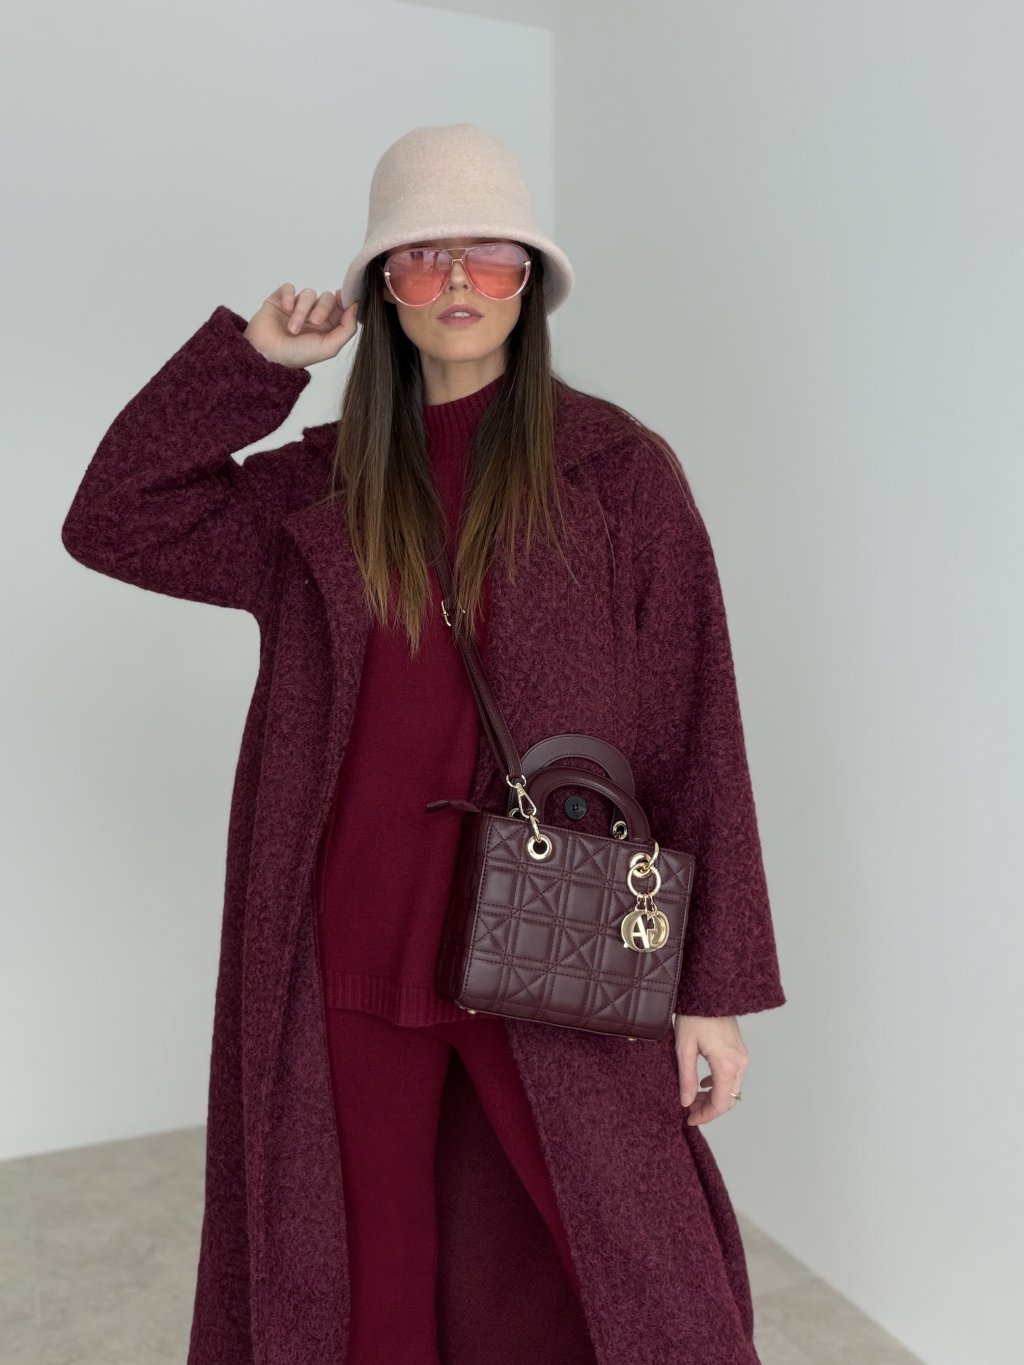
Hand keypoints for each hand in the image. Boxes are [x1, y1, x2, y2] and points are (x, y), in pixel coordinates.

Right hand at [243, 283, 358, 368]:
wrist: (267, 355)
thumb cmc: (298, 355)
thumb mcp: (329, 347)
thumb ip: (347, 328)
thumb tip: (356, 305)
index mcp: (327, 327)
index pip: (341, 307)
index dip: (344, 301)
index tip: (343, 299)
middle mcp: (312, 316)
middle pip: (327, 298)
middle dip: (323, 308)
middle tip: (314, 322)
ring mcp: (296, 307)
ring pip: (308, 294)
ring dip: (302, 310)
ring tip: (293, 328)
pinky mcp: (279, 300)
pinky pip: (288, 288)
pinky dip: (288, 296)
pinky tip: (285, 309)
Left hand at [673, 1013, 748, 1125]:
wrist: (709, 992)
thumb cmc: (695, 1016)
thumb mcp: (685, 1049)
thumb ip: (687, 1078)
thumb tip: (686, 1102)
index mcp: (727, 1065)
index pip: (721, 1104)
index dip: (705, 1116)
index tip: (689, 1119)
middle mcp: (740, 1064)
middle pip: (729, 1099)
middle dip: (709, 1108)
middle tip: (689, 1110)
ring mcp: (742, 1057)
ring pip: (732, 1089)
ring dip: (714, 1097)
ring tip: (693, 1097)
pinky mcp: (740, 1051)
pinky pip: (733, 1077)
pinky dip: (720, 1085)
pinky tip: (704, 1082)